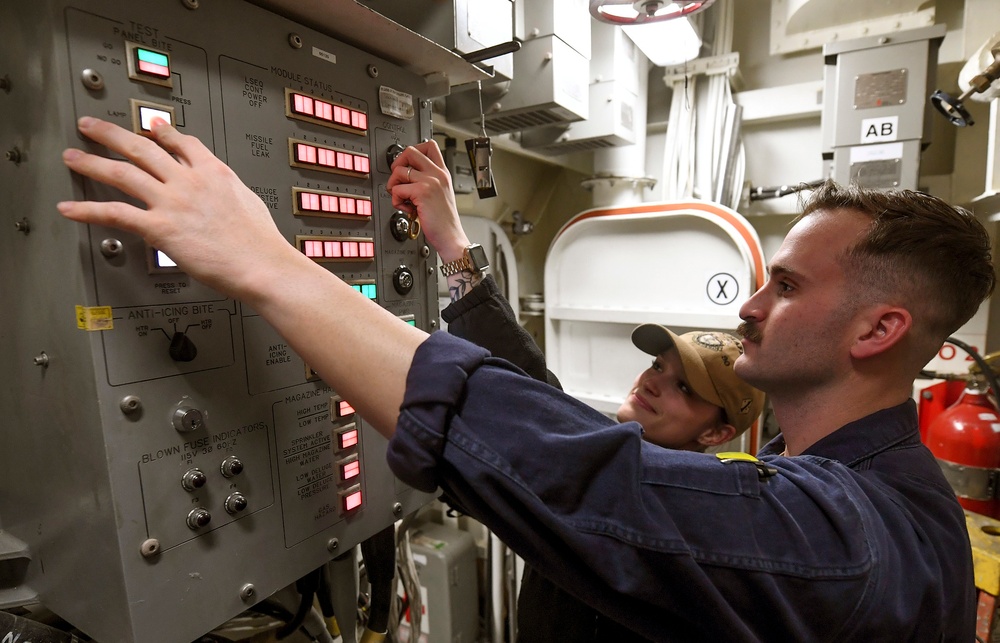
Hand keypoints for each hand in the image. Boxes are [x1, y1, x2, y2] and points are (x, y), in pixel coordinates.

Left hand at [58, 117, 303, 303]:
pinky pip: (115, 214)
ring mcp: (172, 202)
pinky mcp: (159, 228)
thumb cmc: (261, 242)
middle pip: (142, 147)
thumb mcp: (249, 201)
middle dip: (112, 134)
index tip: (150, 126)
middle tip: (91, 126)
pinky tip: (70, 208)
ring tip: (72, 156)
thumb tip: (223, 189)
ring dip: (92, 162)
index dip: (162, 131)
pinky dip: (88, 210)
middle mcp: (189, 181)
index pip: (181, 142)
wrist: (262, 264)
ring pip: (122, 173)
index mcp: (214, 172)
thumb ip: (228, 189)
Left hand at [386, 140, 468, 261]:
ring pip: (399, 170)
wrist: (451, 236)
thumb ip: (429, 181)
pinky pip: (396, 189)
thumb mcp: (441, 194)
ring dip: (394, 185)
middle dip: (397, 164)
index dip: (413, 151)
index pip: (429, 145)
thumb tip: (406, 174)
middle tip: (399, 180)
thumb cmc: (444, 220)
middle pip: (410, 151)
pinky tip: (407, 209)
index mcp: (442, 172)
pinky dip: (396, 200)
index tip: (408, 164)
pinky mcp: (422, 192)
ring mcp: (430, 181)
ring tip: (404, 199)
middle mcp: (437, 174)